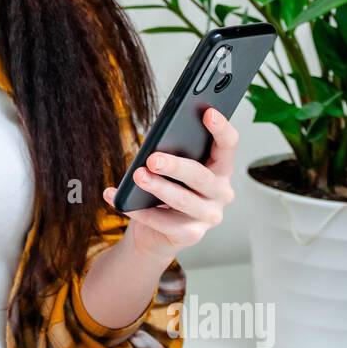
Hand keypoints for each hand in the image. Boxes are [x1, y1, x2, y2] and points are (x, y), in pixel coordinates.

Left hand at [102, 106, 238, 260]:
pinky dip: (139, 211)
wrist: (155, 232)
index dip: (221, 128)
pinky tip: (118, 198)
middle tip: (153, 158)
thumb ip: (171, 151)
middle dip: (176, 166)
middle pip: (201, 175)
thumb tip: (155, 143)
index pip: (228, 145)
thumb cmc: (165, 188)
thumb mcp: (170, 167)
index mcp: (220, 168)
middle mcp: (221, 192)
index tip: (208, 112)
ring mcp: (209, 216)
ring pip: (183, 200)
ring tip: (138, 176)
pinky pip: (163, 222)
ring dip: (158, 187)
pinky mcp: (191, 235)